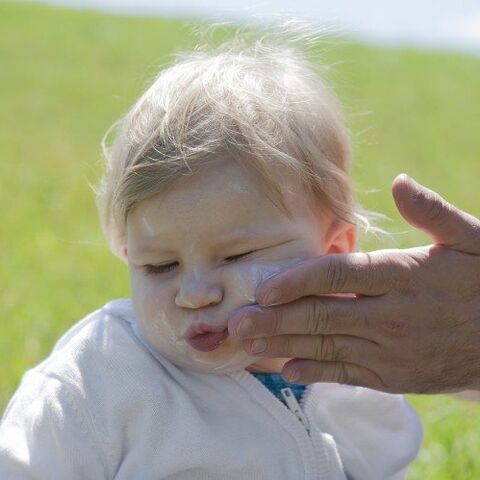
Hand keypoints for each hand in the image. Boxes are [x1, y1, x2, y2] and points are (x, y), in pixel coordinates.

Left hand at [228, 175, 479, 393]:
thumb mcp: (473, 240)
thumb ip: (433, 213)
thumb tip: (399, 182)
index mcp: (404, 276)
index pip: (339, 276)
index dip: (297, 281)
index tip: (263, 288)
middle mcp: (392, 315)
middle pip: (322, 315)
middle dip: (275, 319)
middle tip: (236, 322)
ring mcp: (392, 350)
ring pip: (327, 347)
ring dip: (283, 345)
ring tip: (247, 345)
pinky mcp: (395, 376)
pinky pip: (348, 374)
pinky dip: (315, 372)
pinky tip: (286, 370)